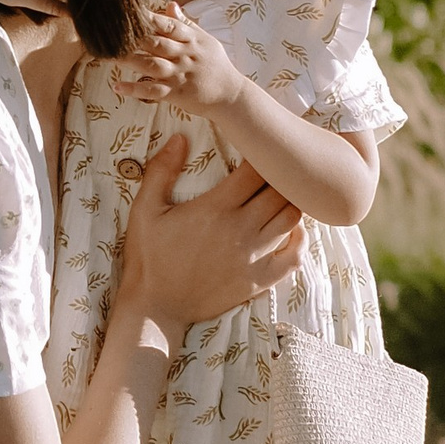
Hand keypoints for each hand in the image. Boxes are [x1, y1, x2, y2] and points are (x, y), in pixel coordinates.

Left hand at [114, 3, 244, 111]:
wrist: (230, 95)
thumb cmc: (216, 65)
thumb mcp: (205, 40)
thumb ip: (185, 23)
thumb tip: (169, 4)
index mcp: (191, 40)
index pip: (169, 26)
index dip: (150, 18)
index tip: (131, 11)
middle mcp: (184, 56)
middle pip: (156, 44)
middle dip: (134, 38)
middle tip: (111, 32)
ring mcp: (179, 75)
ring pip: (152, 65)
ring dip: (130, 60)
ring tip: (109, 56)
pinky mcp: (176, 94)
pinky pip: (153, 91)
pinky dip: (135, 89)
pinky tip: (117, 87)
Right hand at [117, 138, 302, 331]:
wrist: (155, 307)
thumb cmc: (149, 256)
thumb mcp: (145, 210)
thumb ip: (161, 170)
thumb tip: (179, 137)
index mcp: (216, 207)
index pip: (255, 170)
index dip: (261, 155)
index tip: (258, 150)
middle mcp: (241, 229)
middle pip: (280, 191)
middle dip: (280, 176)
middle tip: (276, 170)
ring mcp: (253, 256)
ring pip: (291, 218)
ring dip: (291, 203)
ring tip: (284, 195)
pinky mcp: (259, 280)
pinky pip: (293, 257)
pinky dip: (299, 240)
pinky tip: (292, 230)